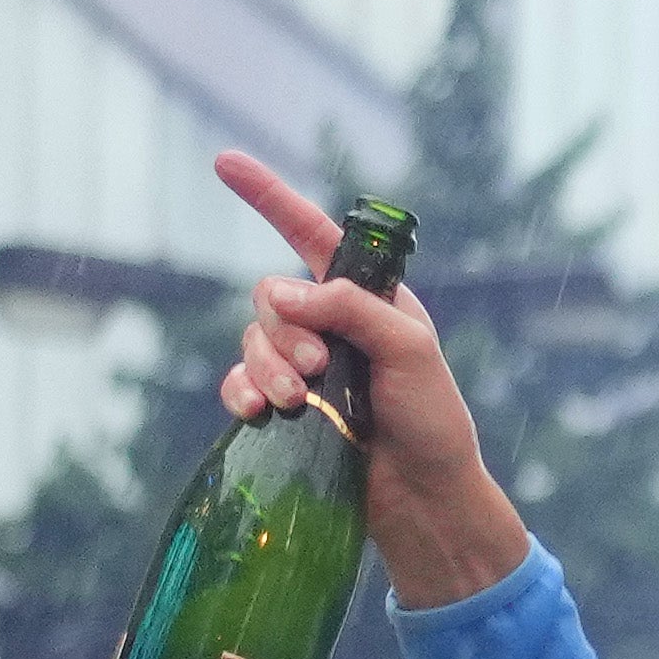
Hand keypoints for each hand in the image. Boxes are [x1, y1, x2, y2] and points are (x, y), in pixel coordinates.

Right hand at [210, 153, 531, 596]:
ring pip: (252, 341)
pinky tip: (257, 413)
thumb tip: (281, 290)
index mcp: (367, 299)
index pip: (311, 235)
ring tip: (298, 401)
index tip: (225, 162)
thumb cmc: (432, 420)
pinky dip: (241, 392)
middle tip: (319, 368)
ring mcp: (306, 367)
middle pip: (271, 298)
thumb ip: (351, 310)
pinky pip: (239, 383)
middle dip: (285, 331)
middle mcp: (332, 325)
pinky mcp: (286, 407)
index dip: (268, 197)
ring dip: (267, 367)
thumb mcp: (408, 351)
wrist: (423, 496)